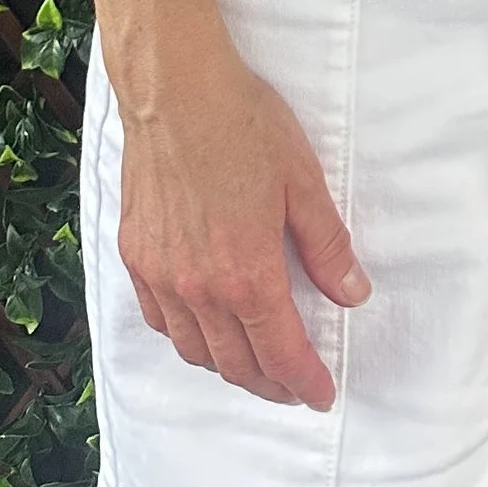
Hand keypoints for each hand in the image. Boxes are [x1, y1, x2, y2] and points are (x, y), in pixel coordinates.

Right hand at [114, 30, 367, 406]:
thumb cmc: (244, 126)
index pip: (280, 351)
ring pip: (194, 350)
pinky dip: (185, 338)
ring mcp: (161, 275)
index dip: (304, 381)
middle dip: (270, 383)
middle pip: (236, 363)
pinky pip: (159, 320)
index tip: (321, 395)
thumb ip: (327, 245)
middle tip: (293, 385)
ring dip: (227, 366)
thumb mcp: (304, 181)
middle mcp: (199, 288)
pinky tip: (201, 328)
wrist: (175, 91)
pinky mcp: (135, 255)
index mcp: (246, 274)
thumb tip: (352, 293)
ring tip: (253, 362)